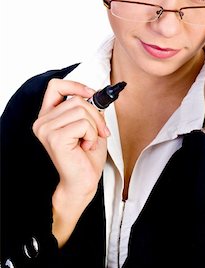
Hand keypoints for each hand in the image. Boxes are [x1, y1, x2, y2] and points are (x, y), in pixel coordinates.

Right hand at [33, 79, 109, 196]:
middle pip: (76, 99)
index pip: (55, 86)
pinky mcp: (55, 138)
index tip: (90, 93)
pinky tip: (86, 147)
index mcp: (48, 116)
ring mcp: (46, 130)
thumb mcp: (90, 125)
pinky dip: (92, 135)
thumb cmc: (86, 156)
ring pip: (81, 110)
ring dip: (94, 127)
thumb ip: (88, 108)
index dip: (75, 86)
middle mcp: (42, 122)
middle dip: (95, 115)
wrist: (82, 181)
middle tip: (99, 132)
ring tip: (89, 142)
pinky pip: (83, 124)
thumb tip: (99, 94)